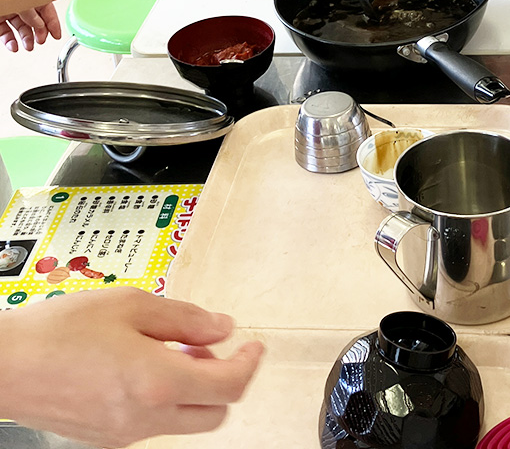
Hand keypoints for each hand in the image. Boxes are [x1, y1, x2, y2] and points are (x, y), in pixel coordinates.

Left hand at [0, 3, 60, 52]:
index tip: (56, 34)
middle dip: (39, 32)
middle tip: (41, 40)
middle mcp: (18, 2)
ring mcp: (8, 11)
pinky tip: (13, 46)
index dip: (53, 21)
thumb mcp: (19, 3)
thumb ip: (30, 14)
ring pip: (20, 27)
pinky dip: (10, 41)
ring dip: (26, 39)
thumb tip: (39, 24)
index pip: (45, 7)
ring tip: (29, 47)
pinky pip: (5, 32)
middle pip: (34, 19)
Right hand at [0, 288, 262, 446]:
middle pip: (215, 413)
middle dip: (224, 379)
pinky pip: (154, 424)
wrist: (7, 365)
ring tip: (170, 349)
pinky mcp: (108, 439)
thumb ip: (185, 318)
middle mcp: (146, 417)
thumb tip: (222, 327)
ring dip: (193, 388)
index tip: (253, 346)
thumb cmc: (60, 331)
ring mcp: (126, 434)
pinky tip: (144, 367)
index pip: (229, 385)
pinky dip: (164, 399)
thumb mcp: (132, 305)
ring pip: (185, 420)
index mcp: (158, 381)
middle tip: (207, 344)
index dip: (249, 363)